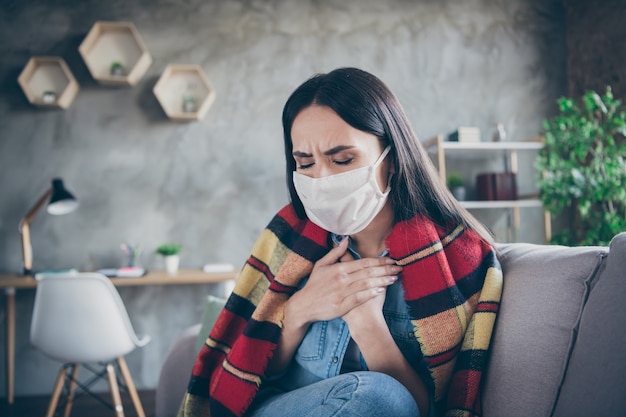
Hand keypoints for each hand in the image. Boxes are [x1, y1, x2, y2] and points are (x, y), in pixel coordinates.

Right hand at [285, 237, 401, 327]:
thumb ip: (335, 253)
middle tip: (398, 268)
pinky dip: (370, 294)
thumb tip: (346, 240)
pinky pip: (359, 298)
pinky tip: (381, 290)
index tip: (391, 259)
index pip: (363, 263)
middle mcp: (341, 280)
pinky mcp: (342, 306)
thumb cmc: (314, 284)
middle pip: (368, 273)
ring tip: (394, 278)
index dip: (379, 261)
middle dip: (385, 269)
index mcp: (338, 268)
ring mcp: (342, 293)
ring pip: (366, 285)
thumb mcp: (321, 265)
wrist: (304, 305)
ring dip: (382, 281)